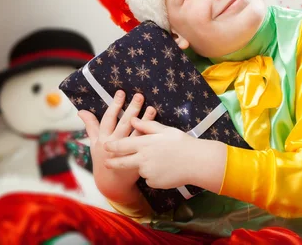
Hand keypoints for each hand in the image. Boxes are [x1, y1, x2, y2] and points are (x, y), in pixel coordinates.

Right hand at [78, 91, 155, 204]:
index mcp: (103, 139)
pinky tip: (156, 124)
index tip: (121, 93)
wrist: (112, 184)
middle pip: (124, 123)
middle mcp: (114, 144)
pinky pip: (143, 143)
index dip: (115, 105)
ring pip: (135, 132)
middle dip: (131, 108)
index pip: (108, 119)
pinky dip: (149, 133)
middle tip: (139, 96)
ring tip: (151, 107)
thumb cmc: (102, 159)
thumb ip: (90, 126)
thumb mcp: (94, 143)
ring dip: (144, 119)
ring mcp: (126, 152)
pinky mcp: (136, 158)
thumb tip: (81, 111)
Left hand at [104, 118, 226, 191]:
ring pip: (139, 170)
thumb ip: (147, 126)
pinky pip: (149, 178)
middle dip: (112, 163)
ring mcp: (147, 173)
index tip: (105, 147)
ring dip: (143, 166)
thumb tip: (133, 120)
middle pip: (122, 163)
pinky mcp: (153, 182)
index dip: (112, 146)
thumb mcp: (165, 130)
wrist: (196, 162)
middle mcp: (142, 159)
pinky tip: (165, 169)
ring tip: (160, 160)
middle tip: (105, 163)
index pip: (122, 145)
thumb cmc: (182, 142)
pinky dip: (153, 174)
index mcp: (144, 144)